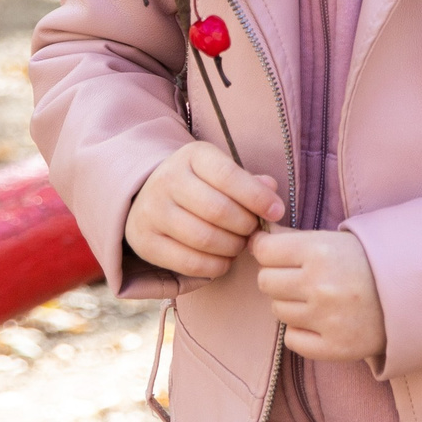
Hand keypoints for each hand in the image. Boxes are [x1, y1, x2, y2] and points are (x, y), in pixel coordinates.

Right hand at [124, 142, 282, 280]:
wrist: (149, 196)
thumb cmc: (200, 184)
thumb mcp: (222, 171)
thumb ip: (248, 181)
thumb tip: (271, 188)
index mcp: (192, 156)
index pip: (228, 175)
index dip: (257, 196)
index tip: (277, 211)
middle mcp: (167, 180)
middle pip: (218, 210)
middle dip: (245, 226)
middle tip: (254, 232)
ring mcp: (152, 212)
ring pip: (204, 238)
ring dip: (232, 247)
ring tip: (240, 244)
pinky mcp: (145, 242)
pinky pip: (188, 262)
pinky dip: (215, 266)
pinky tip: (224, 260)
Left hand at [253, 228, 387, 362]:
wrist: (415, 294)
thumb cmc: (373, 262)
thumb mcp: (339, 240)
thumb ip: (297, 240)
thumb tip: (258, 240)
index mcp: (321, 252)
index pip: (265, 251)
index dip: (267, 250)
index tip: (275, 253)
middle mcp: (319, 286)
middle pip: (265, 282)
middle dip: (278, 278)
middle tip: (299, 277)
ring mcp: (325, 319)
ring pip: (278, 310)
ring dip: (291, 304)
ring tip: (318, 298)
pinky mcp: (333, 347)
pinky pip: (292, 339)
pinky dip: (302, 330)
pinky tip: (321, 320)